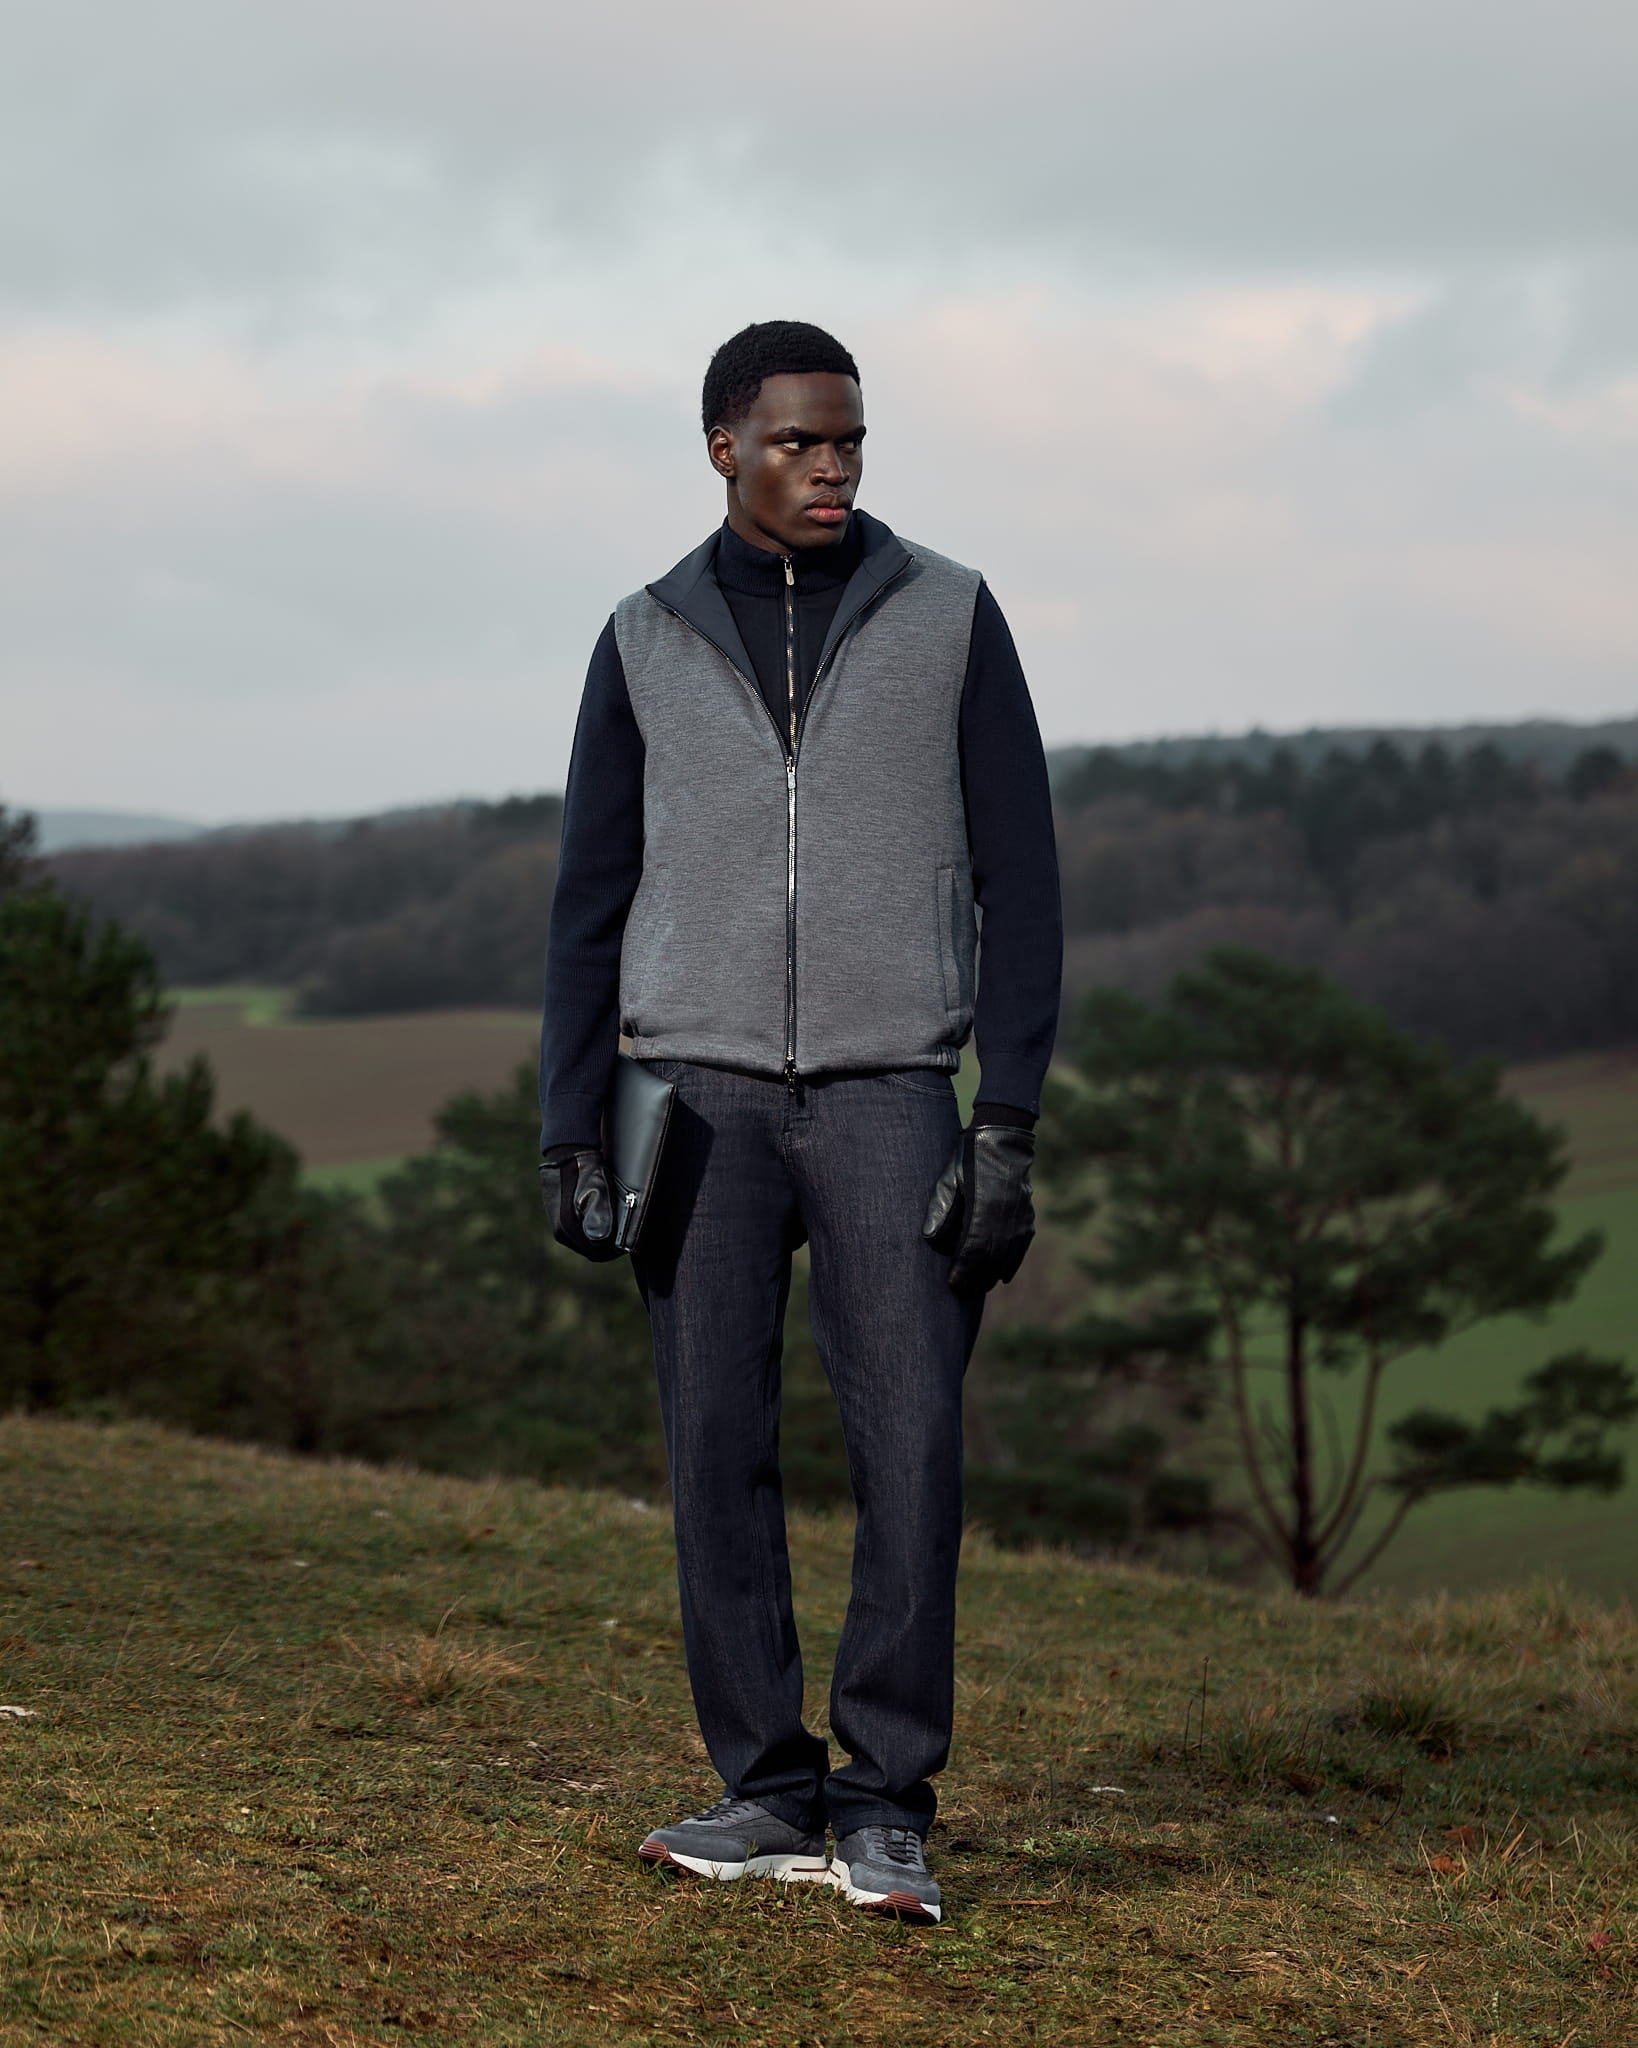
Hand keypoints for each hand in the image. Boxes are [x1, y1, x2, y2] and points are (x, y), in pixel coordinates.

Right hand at [539, 1147, 623, 1261]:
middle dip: (610, 1246)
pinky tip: (605, 1219)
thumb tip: (602, 1238)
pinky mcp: (560, 1219)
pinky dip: (594, 1230)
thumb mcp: (598, 1188)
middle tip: (626, 1236)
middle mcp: (561, 1231)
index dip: (615, 1250)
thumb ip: (600, 1213)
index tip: (629, 1243)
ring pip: (586, 1242)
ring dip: (602, 1239)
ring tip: (618, 1227)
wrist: (568, 1152)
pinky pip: (580, 1233)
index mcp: (568, 1227)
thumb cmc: (586, 1169)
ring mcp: (559, 1226)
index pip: (598, 1252)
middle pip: (592, 1250)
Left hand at [921, 1123, 1035, 1292]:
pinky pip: (1020, 1248)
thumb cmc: (969, 1159)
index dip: (962, 1270)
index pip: (972, 1250)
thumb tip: (929, 1239)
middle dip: (975, 1279)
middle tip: (961, 1291)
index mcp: (984, 1207)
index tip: (952, 1284)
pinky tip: (1002, 1277)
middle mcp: (1005, 1217)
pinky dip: (1011, 1264)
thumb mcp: (949, 1178)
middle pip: (990, 1259)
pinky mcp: (1028, 1218)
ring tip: (977, 1287)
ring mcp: (1019, 1219)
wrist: (1003, 1142)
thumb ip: (940, 1208)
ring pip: (1006, 1257)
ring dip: (991, 1275)